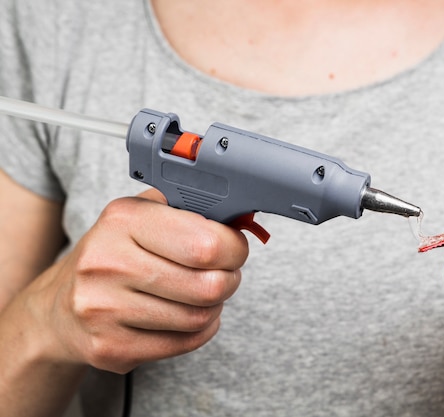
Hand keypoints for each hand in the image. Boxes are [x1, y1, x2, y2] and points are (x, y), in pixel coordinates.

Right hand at [29, 189, 248, 373]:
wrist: (61, 305)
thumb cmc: (118, 252)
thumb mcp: (144, 213)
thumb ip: (190, 208)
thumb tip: (240, 220)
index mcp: (123, 219)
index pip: (207, 244)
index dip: (234, 249)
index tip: (234, 249)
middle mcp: (107, 262)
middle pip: (208, 286)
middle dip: (229, 280)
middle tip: (224, 275)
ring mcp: (103, 309)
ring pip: (199, 318)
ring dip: (215, 307)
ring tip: (203, 294)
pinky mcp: (109, 347)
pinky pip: (184, 343)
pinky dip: (200, 331)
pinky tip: (189, 316)